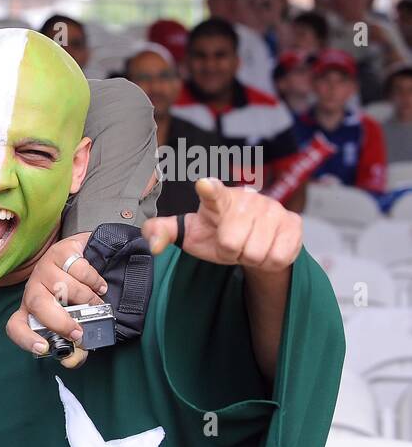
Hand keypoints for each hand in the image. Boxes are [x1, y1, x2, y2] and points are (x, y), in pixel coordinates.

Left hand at [5, 232, 107, 363]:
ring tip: (97, 302)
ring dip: (88, 299)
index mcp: (32, 311)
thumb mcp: (77, 325)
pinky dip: (95, 281)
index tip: (42, 348)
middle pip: (37, 305)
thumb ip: (75, 349)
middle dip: (59, 322)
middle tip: (79, 332)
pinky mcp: (60, 251)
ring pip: (65, 287)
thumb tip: (71, 361)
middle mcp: (34, 289)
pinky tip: (98, 285)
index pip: (15, 326)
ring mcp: (45, 269)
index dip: (25, 338)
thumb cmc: (80, 299)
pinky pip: (79, 270)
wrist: (93, 259)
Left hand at [142, 177, 301, 272]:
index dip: (209, 190)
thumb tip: (152, 244)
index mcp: (217, 200)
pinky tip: (266, 249)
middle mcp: (247, 199)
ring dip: (250, 257)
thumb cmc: (216, 233)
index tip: (203, 184)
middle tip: (232, 244)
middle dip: (230, 252)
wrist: (253, 241)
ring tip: (248, 246)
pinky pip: (279, 256)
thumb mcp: (189, 234)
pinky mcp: (294, 222)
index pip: (212, 193)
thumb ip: (163, 233)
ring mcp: (273, 208)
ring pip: (256, 253)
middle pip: (232, 243)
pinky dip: (270, 262)